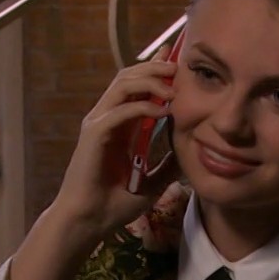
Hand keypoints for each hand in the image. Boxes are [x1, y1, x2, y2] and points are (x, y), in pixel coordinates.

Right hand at [49, 57, 178, 240]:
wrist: (89, 222)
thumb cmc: (114, 205)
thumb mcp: (152, 182)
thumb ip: (167, 164)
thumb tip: (189, 153)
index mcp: (118, 125)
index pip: (135, 86)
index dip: (153, 68)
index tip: (174, 57)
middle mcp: (106, 118)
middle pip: (128, 76)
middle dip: (154, 67)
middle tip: (178, 67)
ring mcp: (98, 124)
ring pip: (122, 85)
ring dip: (150, 81)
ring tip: (173, 87)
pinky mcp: (94, 134)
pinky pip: (120, 111)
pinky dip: (143, 107)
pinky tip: (163, 112)